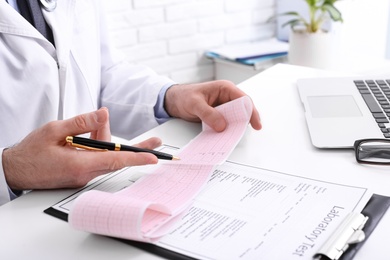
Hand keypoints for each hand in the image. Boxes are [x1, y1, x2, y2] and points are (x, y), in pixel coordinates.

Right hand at [2, 108, 160, 189]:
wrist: (16, 170)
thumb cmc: (31, 151)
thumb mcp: (54, 129)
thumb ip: (81, 122)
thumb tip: (103, 113)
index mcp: (79, 164)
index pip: (114, 160)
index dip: (136, 158)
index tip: (152, 158)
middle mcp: (85, 173)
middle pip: (115, 157)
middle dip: (134, 147)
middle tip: (156, 141)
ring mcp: (84, 176)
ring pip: (106, 157)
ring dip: (105, 140)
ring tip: (96, 122)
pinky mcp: (82, 175)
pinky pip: (98, 160)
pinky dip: (97, 146)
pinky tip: (88, 136)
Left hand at [164, 80, 261, 131]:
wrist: (174, 101)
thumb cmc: (184, 96)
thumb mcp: (195, 104)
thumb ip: (208, 114)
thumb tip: (222, 125)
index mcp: (225, 88)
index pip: (244, 99)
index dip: (251, 111)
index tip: (255, 123)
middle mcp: (227, 97)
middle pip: (243, 109)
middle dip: (246, 121)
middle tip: (244, 132)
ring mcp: (223, 106)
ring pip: (236, 117)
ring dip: (236, 126)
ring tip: (235, 136)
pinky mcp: (219, 115)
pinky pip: (227, 122)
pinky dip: (228, 129)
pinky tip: (227, 136)